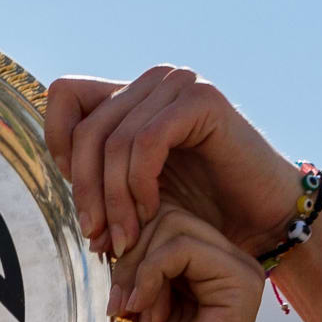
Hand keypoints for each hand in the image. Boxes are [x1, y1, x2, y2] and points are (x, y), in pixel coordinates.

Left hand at [44, 67, 307, 261]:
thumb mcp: (135, 193)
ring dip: (113, 199)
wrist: (262, 220)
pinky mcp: (202, 100)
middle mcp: (153, 81)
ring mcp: (179, 84)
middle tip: (98, 239)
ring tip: (125, 239)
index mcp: (132, 94)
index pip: (63, 95)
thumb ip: (100, 175)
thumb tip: (58, 174)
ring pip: (114, 141)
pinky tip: (152, 214)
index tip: (82, 196)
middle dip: (86, 192)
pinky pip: (147, 143)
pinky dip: (140, 185)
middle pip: (86, 129)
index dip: (60, 146)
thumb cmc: (201, 213)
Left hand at [110, 208, 270, 321]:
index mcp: (203, 260)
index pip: (159, 213)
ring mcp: (238, 267)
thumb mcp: (129, 301)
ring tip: (131, 309)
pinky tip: (145, 311)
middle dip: (127, 252)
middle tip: (117, 302)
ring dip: (137, 267)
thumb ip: (128, 259)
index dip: (124, 238)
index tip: (108, 287)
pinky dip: (151, 275)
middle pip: (165, 211)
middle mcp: (226, 258)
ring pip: (172, 223)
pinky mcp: (241, 282)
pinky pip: (183, 248)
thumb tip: (105, 216)